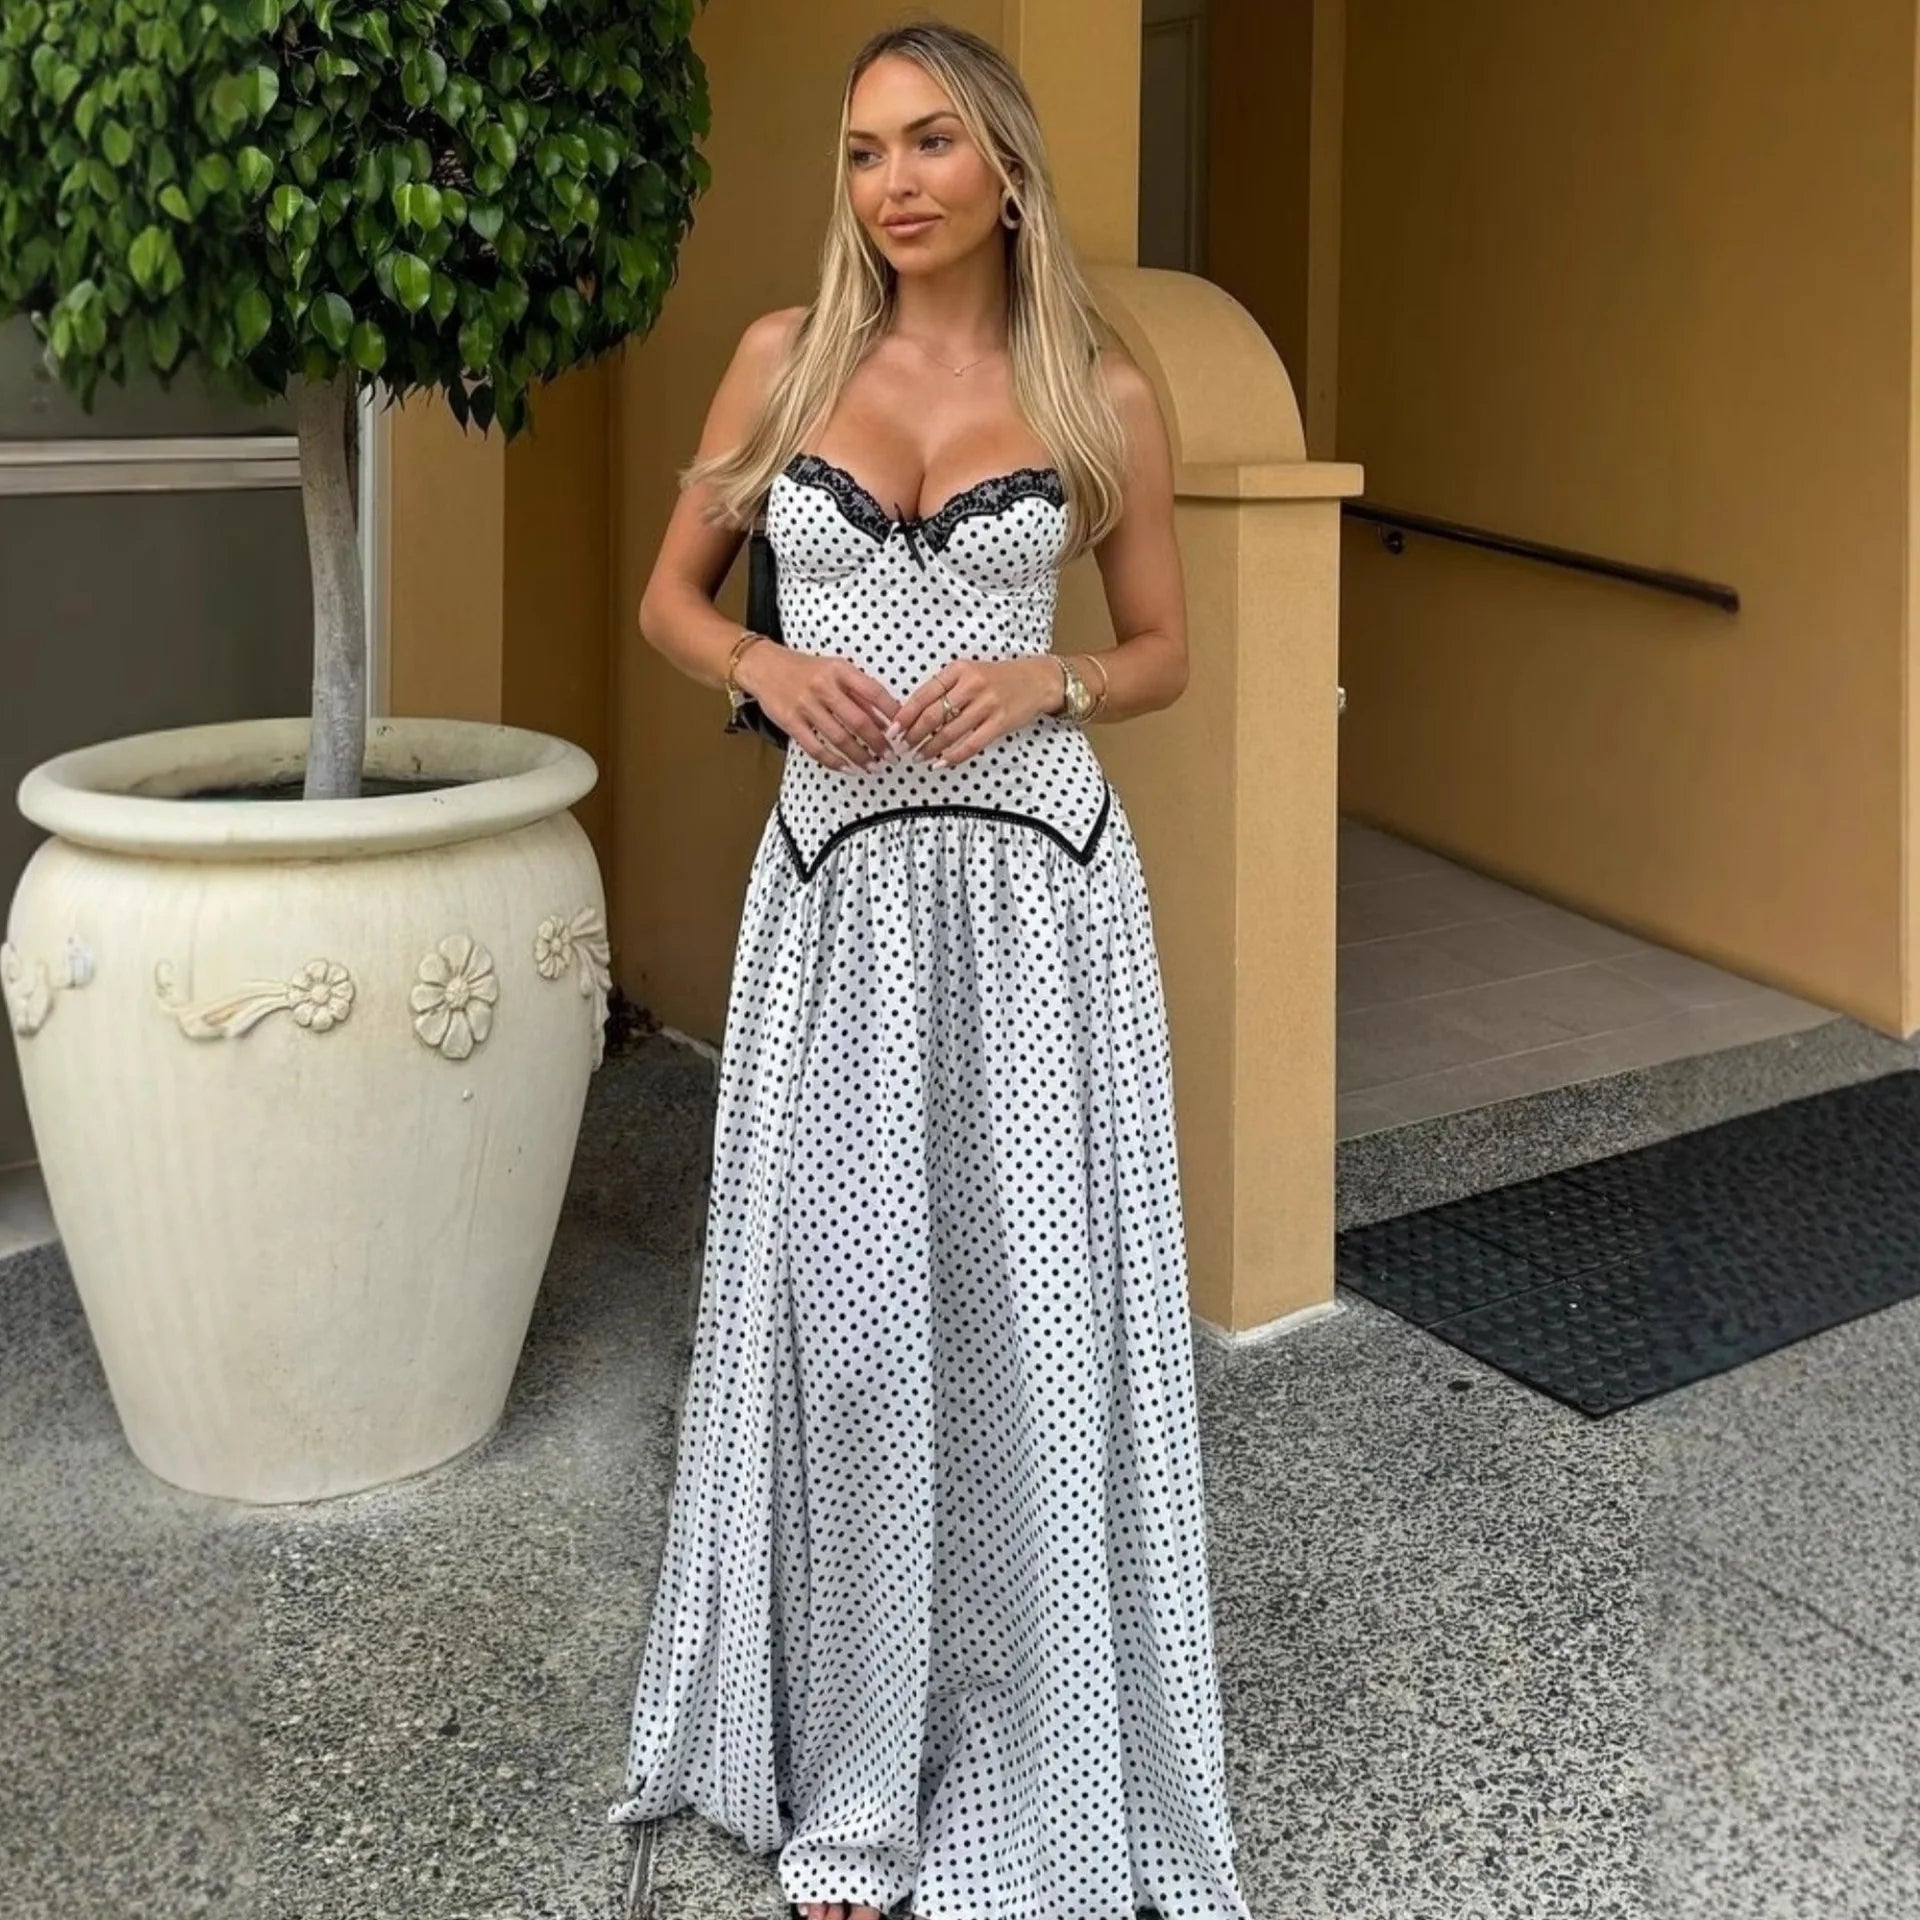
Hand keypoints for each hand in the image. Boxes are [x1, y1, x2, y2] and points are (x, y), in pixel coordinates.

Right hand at [736, 642, 898, 770]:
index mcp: (839, 670)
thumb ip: (858, 692)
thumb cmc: (804, 669)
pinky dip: (833, 761)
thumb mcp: (835, 670)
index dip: (892, 713)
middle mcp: (823, 686)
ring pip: (840, 738)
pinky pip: (816, 747)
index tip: (902, 729)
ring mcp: (805, 705)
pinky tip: (846, 767)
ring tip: (872, 766)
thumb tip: (885, 719)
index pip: (874, 693)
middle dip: (879, 743)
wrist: (764, 666)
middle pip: (859, 721)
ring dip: (860, 756)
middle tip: (890, 755)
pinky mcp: (791, 721)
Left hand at [892, 657, 1059, 767]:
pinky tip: (941, 762)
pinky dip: (953, 756)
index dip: (904, 715)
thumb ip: (945, 688)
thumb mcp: (969, 672)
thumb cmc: (998, 678)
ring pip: (949, 732)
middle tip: (903, 746)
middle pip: (933, 715)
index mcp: (958, 670)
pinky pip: (971, 744)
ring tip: (919, 756)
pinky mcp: (999, 722)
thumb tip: (914, 714)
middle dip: (913, 735)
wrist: (1037, 680)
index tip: (892, 729)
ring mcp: (987, 704)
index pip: (923, 694)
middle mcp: (971, 685)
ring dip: (930, 748)